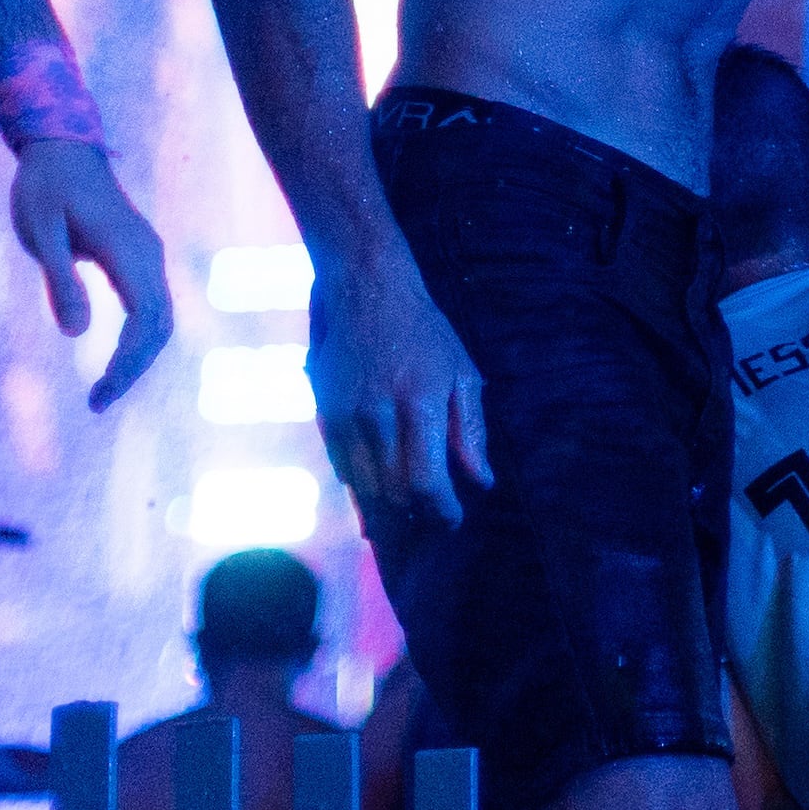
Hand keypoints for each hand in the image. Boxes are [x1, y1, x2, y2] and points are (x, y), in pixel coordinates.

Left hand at [8, 139, 174, 409]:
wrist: (61, 146)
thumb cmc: (44, 186)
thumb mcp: (40, 231)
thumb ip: (59, 279)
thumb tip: (75, 335)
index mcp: (128, 250)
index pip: (145, 320)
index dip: (127, 363)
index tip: (99, 395)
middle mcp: (148, 254)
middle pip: (160, 326)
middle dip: (135, 369)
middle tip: (97, 403)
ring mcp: (147, 254)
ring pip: (160, 318)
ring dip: (138, 357)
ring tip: (103, 390)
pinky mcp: (138, 256)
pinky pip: (150, 306)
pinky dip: (138, 339)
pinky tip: (115, 358)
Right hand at [314, 253, 492, 525]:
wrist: (368, 291)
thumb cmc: (425, 333)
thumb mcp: (461, 373)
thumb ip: (471, 431)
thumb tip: (482, 482)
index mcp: (421, 402)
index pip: (425, 479)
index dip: (440, 509)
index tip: (453, 518)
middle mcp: (380, 413)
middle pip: (394, 491)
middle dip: (418, 511)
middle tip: (435, 512)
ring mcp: (348, 415)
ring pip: (365, 486)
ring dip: (389, 502)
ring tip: (411, 500)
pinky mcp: (326, 414)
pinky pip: (343, 468)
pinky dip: (364, 482)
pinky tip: (383, 475)